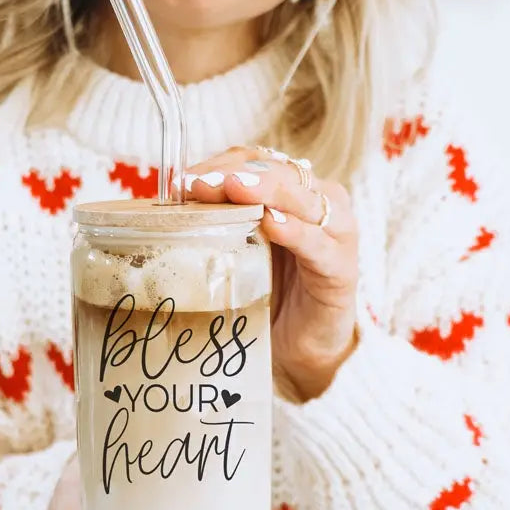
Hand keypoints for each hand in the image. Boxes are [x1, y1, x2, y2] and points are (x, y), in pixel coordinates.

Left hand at [185, 147, 359, 401]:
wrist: (303, 347)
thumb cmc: (268, 294)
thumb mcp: (238, 254)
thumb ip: (217, 226)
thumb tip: (168, 208)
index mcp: (291, 192)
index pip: (256, 162)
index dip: (221, 164)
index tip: (183, 179)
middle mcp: (318, 203)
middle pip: (278, 172)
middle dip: (236, 174)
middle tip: (199, 184)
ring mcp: (335, 233)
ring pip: (302, 198)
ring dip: (265, 190)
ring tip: (233, 188)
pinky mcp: (342, 268)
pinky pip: (318, 244)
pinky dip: (296, 232)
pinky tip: (272, 225)